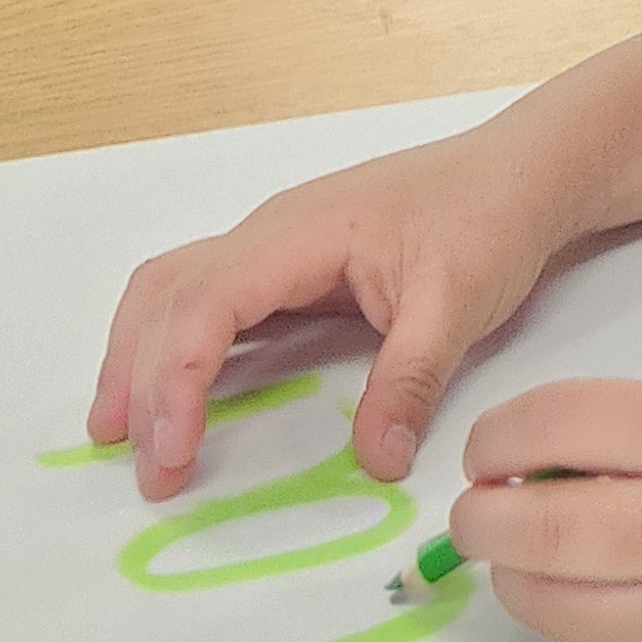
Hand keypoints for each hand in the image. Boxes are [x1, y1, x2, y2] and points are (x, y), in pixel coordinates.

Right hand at [90, 123, 569, 499]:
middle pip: (168, 297)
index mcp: (300, 232)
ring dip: (137, 356)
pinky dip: (175, 345)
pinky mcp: (292, 266)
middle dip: (138, 380)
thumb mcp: (460, 303)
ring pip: (174, 291)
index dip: (174, 379)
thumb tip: (375, 459)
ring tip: (120, 431)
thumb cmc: (489, 219)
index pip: (205, 303)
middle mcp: (271, 233)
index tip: (170, 449)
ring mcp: (277, 246)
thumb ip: (412, 380)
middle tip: (146, 467)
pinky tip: (174, 392)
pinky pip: (211, 300)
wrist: (521, 174)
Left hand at [451, 377, 641, 641]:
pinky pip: (611, 640)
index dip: (495, 437)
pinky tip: (630, 584)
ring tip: (534, 550)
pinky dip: (596, 610)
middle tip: (481, 507)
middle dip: (478, 516)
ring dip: (517, 573)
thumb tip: (539, 463)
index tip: (491, 448)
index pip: (546, 427)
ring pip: (545, 602)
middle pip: (523, 526)